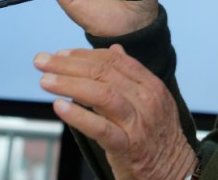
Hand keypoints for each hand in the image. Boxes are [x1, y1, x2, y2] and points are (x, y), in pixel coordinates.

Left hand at [35, 45, 197, 179]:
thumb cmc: (157, 138)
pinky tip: (59, 106)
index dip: (83, 54)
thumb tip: (115, 50)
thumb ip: (132, 76)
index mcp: (151, 86)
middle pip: (103, 73)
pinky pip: (100, 128)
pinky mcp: (129, 147)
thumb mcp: (152, 101)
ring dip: (69, 84)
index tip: (60, 53)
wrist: (176, 174)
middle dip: (68, 65)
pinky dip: (78, 116)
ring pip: (101, 94)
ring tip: (45, 81)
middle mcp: (146, 101)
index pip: (113, 61)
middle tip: (41, 61)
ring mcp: (138, 124)